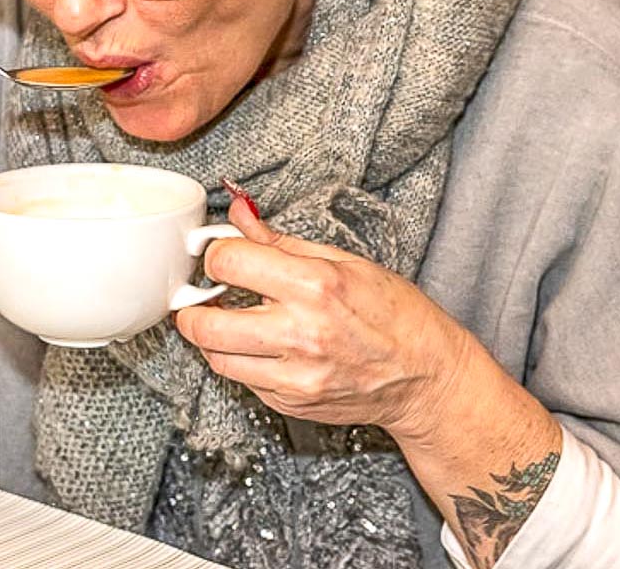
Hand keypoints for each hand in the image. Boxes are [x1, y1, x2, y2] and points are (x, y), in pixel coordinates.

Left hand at [172, 198, 472, 437]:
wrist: (427, 379)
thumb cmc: (396, 316)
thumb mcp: (346, 263)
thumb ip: (282, 242)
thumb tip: (240, 215)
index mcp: (316, 287)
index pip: (229, 263)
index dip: (217, 255)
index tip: (221, 257)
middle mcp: (301, 335)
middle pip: (205, 324)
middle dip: (193, 306)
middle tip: (203, 296)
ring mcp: (295, 377)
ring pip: (216, 358)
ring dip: (212, 337)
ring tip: (231, 321)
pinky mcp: (291, 404)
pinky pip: (243, 381)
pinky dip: (243, 361)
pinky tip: (263, 347)